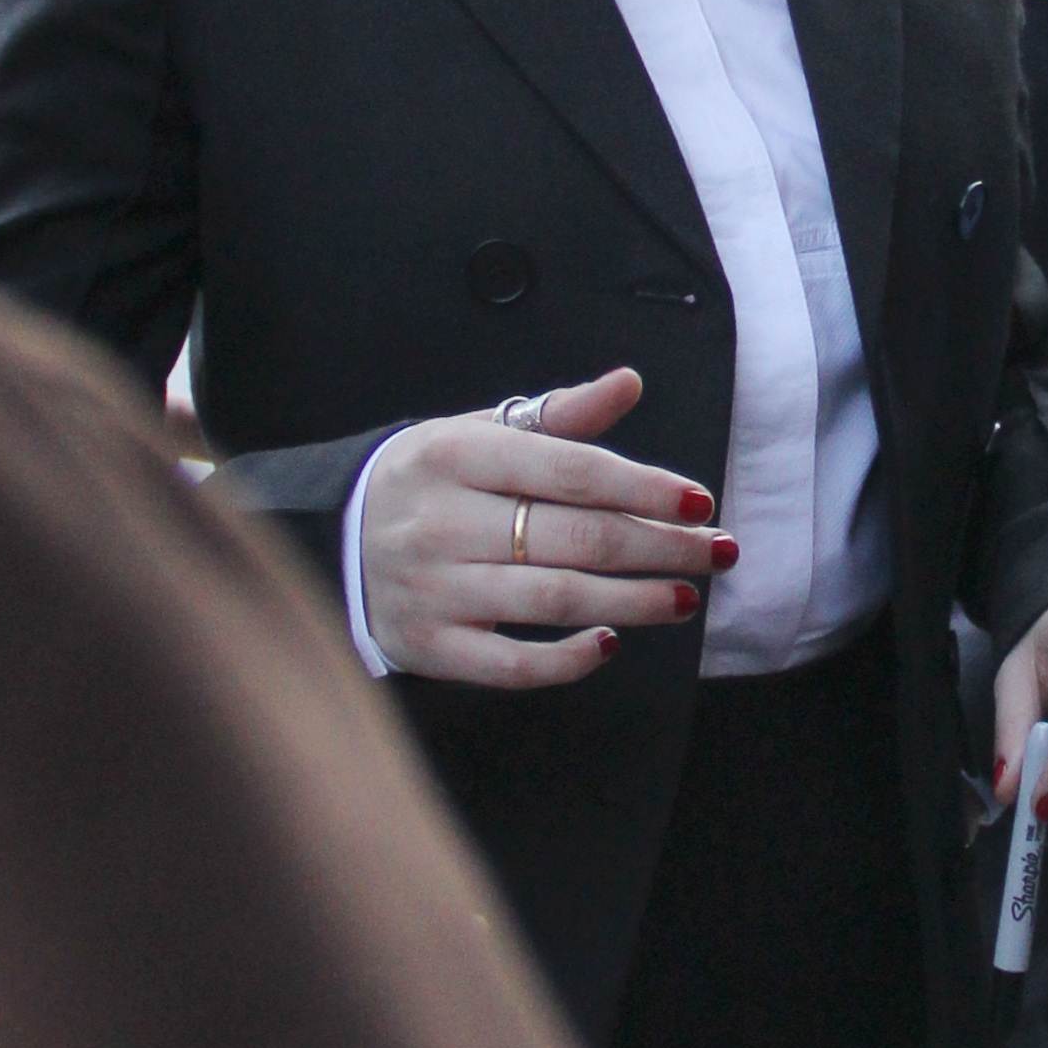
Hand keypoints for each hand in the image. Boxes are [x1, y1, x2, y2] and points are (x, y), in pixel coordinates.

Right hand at [362, 367, 733, 688]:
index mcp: (457, 455)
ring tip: (685, 598)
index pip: (573, 472)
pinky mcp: (429, 646)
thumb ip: (560, 416)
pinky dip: (566, 659)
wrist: (330, 536)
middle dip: (659, 548)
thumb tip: (629, 384)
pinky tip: (611, 643)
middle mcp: (443, 521)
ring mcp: (434, 589)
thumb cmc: (431, 481)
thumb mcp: (481, 432)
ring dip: (632, 601)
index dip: (645, 489)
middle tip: (717, 554)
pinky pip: (510, 664)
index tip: (700, 504)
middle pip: (576, 538)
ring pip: (554, 600)